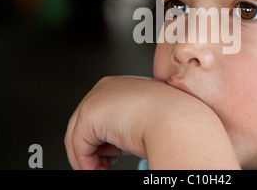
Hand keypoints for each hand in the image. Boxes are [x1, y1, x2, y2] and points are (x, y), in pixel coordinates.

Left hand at [65, 76, 240, 169]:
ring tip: (104, 171)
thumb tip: (118, 145)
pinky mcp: (90, 112)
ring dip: (89, 159)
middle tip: (104, 167)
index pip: (103, 115)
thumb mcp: (148, 122)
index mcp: (123, 86)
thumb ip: (128, 128)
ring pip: (79, 135)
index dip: (104, 140)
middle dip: (94, 149)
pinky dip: (86, 163)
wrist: (178, 120)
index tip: (112, 157)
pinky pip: (78, 144)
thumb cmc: (173, 122)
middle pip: (86, 123)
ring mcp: (96, 97)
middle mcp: (107, 87)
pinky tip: (102, 171)